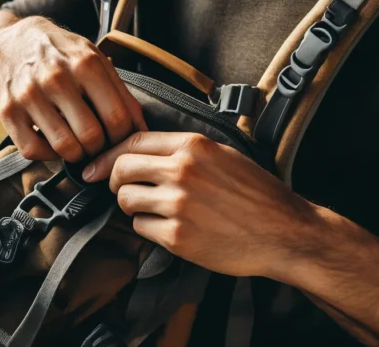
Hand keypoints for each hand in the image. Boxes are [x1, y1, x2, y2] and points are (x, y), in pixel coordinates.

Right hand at [0, 16, 146, 162]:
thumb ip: (120, 92)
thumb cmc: (61, 53)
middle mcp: (56, 78)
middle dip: (99, 148)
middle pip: (91, 136)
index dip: (122, 137)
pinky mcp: (7, 111)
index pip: (117, 118)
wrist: (12, 41)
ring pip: (64, 147)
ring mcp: (29, 95)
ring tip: (77, 145)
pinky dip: (47, 154)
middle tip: (97, 144)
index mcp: (85, 63)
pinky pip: (33, 150)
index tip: (118, 139)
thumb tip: (140, 129)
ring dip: (76, 154)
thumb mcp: (94, 59)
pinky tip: (52, 142)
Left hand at [81, 131, 318, 278]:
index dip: (107, 155)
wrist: (285, 233)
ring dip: (133, 207)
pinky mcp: (177, 237)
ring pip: (126, 201)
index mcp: (192, 146)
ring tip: (154, 210)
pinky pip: (141, 229)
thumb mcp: (223, 155)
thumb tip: (142, 152)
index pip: (132, 141)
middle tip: (124, 191)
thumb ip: (184, 150)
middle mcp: (182, 171)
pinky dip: (149, 229)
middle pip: (121, 170)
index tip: (94, 167)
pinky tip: (170, 228)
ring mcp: (178, 205)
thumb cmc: (257, 194)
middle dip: (115, 182)